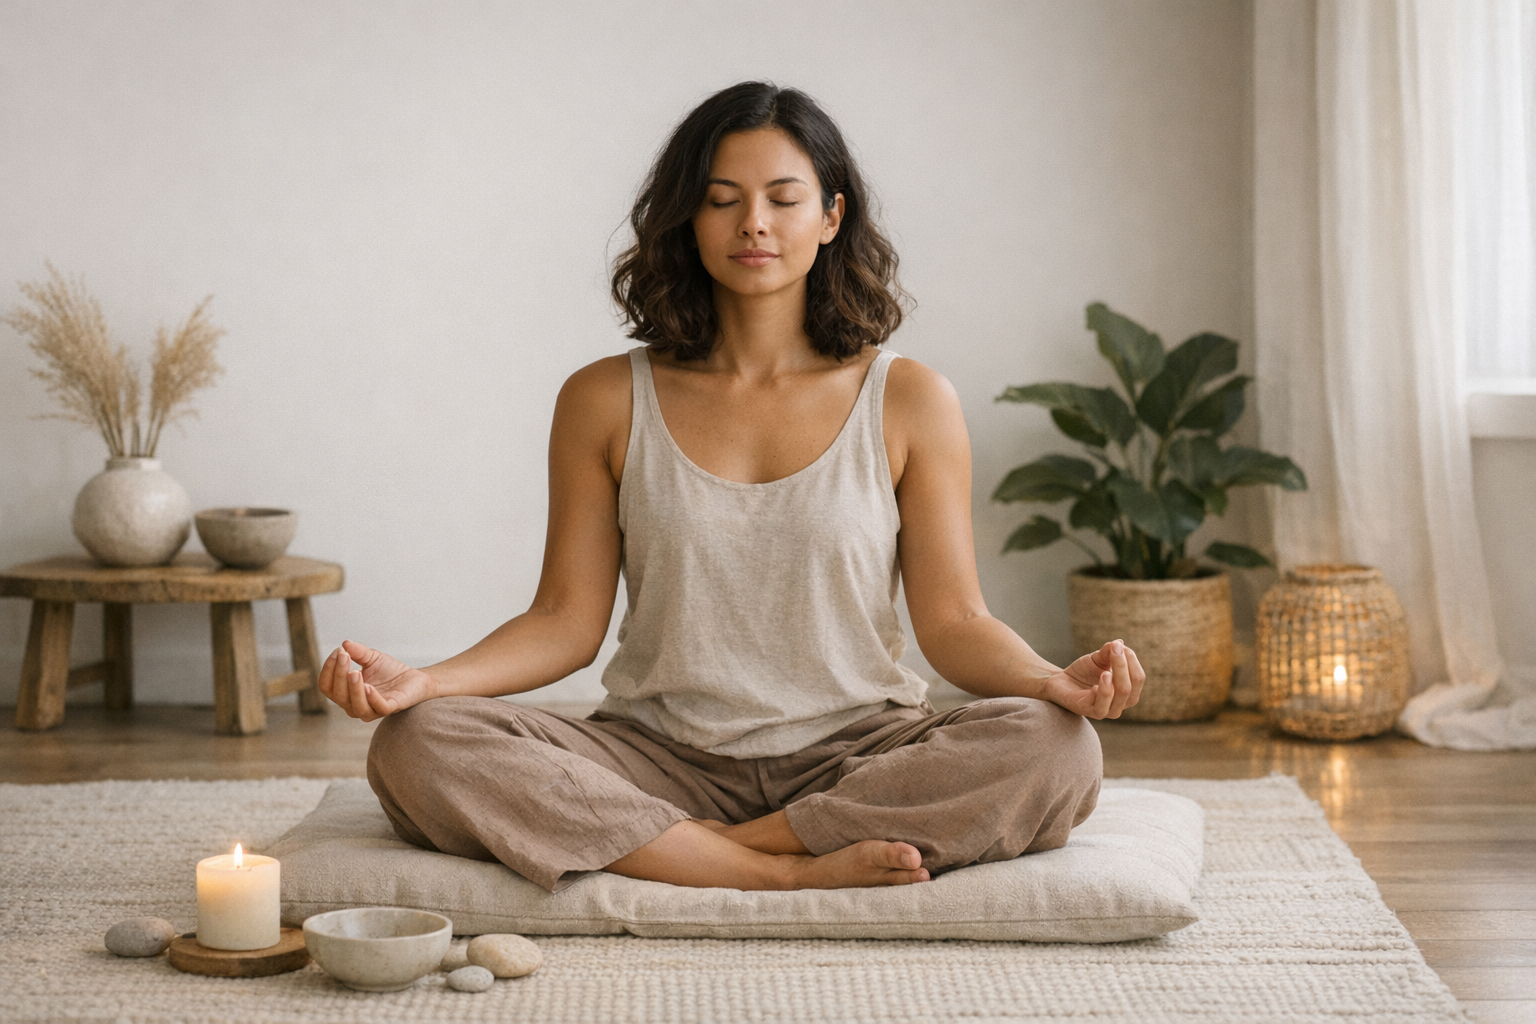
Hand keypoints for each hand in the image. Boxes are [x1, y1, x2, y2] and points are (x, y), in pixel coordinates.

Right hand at [316, 639, 438, 720]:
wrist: (415, 678)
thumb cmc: (389, 671)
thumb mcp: (371, 658)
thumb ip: (358, 652)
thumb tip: (345, 644)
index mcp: (345, 694)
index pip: (327, 686)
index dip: (328, 669)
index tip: (338, 651)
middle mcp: (354, 705)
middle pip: (338, 695)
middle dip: (339, 674)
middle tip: (344, 656)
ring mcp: (372, 710)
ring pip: (355, 706)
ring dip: (353, 689)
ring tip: (355, 672)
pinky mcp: (390, 708)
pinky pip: (377, 708)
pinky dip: (371, 698)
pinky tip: (368, 686)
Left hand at [1039, 639, 1144, 719]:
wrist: (1060, 681)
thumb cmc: (1084, 672)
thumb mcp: (1098, 658)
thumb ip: (1109, 651)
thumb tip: (1119, 643)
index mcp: (1127, 691)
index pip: (1138, 678)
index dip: (1131, 660)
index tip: (1118, 645)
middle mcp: (1120, 704)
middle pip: (1130, 687)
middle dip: (1123, 666)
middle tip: (1114, 649)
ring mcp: (1106, 710)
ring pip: (1120, 695)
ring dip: (1116, 678)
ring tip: (1106, 670)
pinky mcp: (1089, 711)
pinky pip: (1101, 706)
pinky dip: (1103, 692)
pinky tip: (1097, 683)